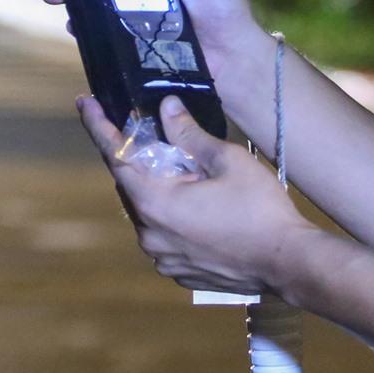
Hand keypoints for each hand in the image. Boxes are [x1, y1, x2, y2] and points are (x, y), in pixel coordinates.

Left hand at [80, 95, 314, 294]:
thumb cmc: (260, 210)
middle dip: (139, 158)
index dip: (99, 126)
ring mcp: (162, 257)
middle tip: (154, 134)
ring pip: (147, 211)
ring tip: (188, 174)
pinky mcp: (177, 270)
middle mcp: (149, 234)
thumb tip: (167, 109)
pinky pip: (163, 234)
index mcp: (155, 203)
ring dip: (159, 188)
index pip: (116, 157)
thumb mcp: (226, 161)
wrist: (288, 264)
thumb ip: (190, 135)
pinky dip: (171, 214)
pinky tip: (199, 206)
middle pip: (131, 185)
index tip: (86, 102)